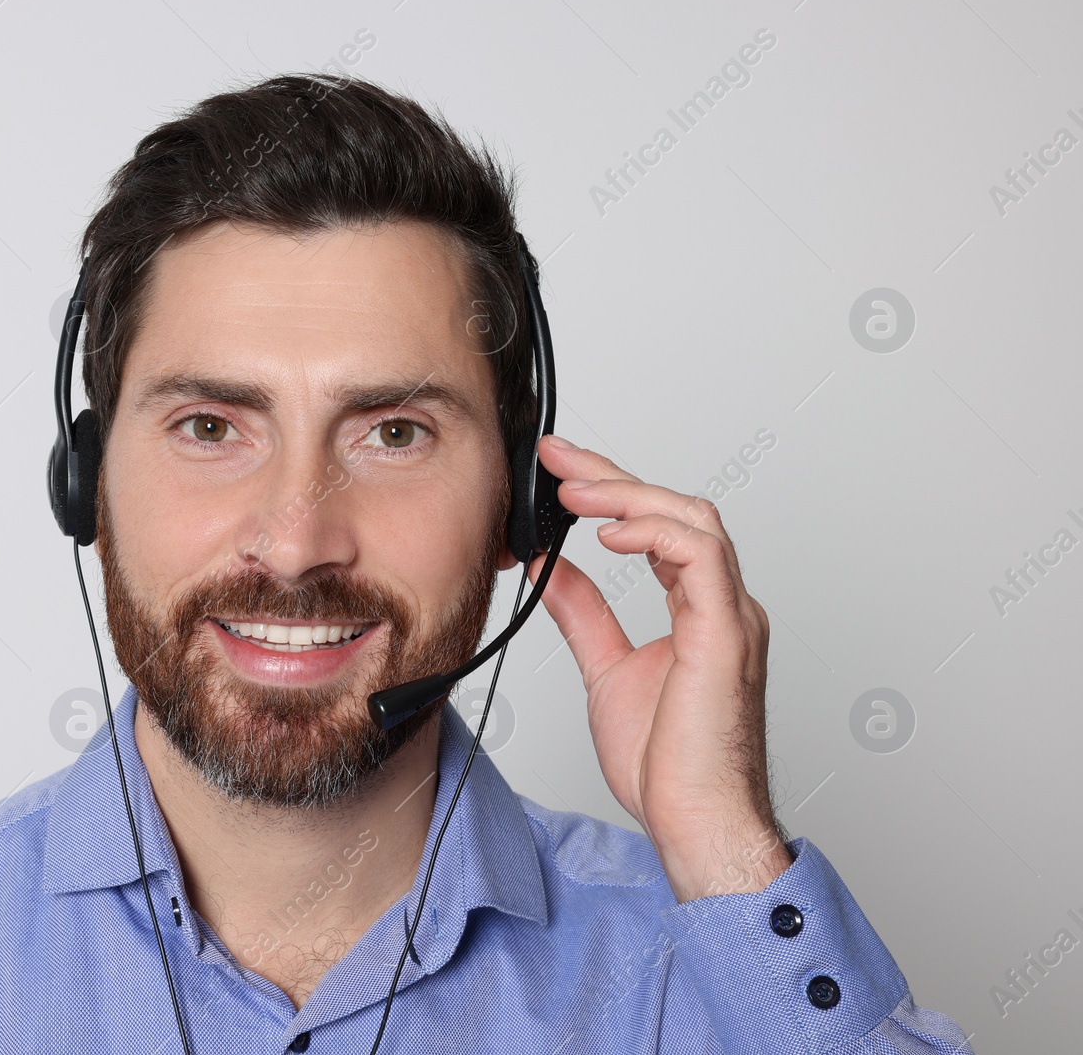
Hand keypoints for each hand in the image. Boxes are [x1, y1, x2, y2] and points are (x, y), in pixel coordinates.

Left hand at [530, 434, 790, 901]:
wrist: (694, 822)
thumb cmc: (668, 766)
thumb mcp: (604, 669)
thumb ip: (583, 613)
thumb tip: (550, 568)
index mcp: (698, 610)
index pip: (656, 526)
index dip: (609, 489)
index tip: (558, 469)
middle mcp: (721, 605)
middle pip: (675, 509)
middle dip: (612, 476)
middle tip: (556, 459)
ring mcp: (730, 616)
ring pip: (694, 520)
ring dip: (629, 497)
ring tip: (573, 492)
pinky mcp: (727, 635)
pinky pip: (701, 558)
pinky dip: (655, 534)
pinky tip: (609, 535)